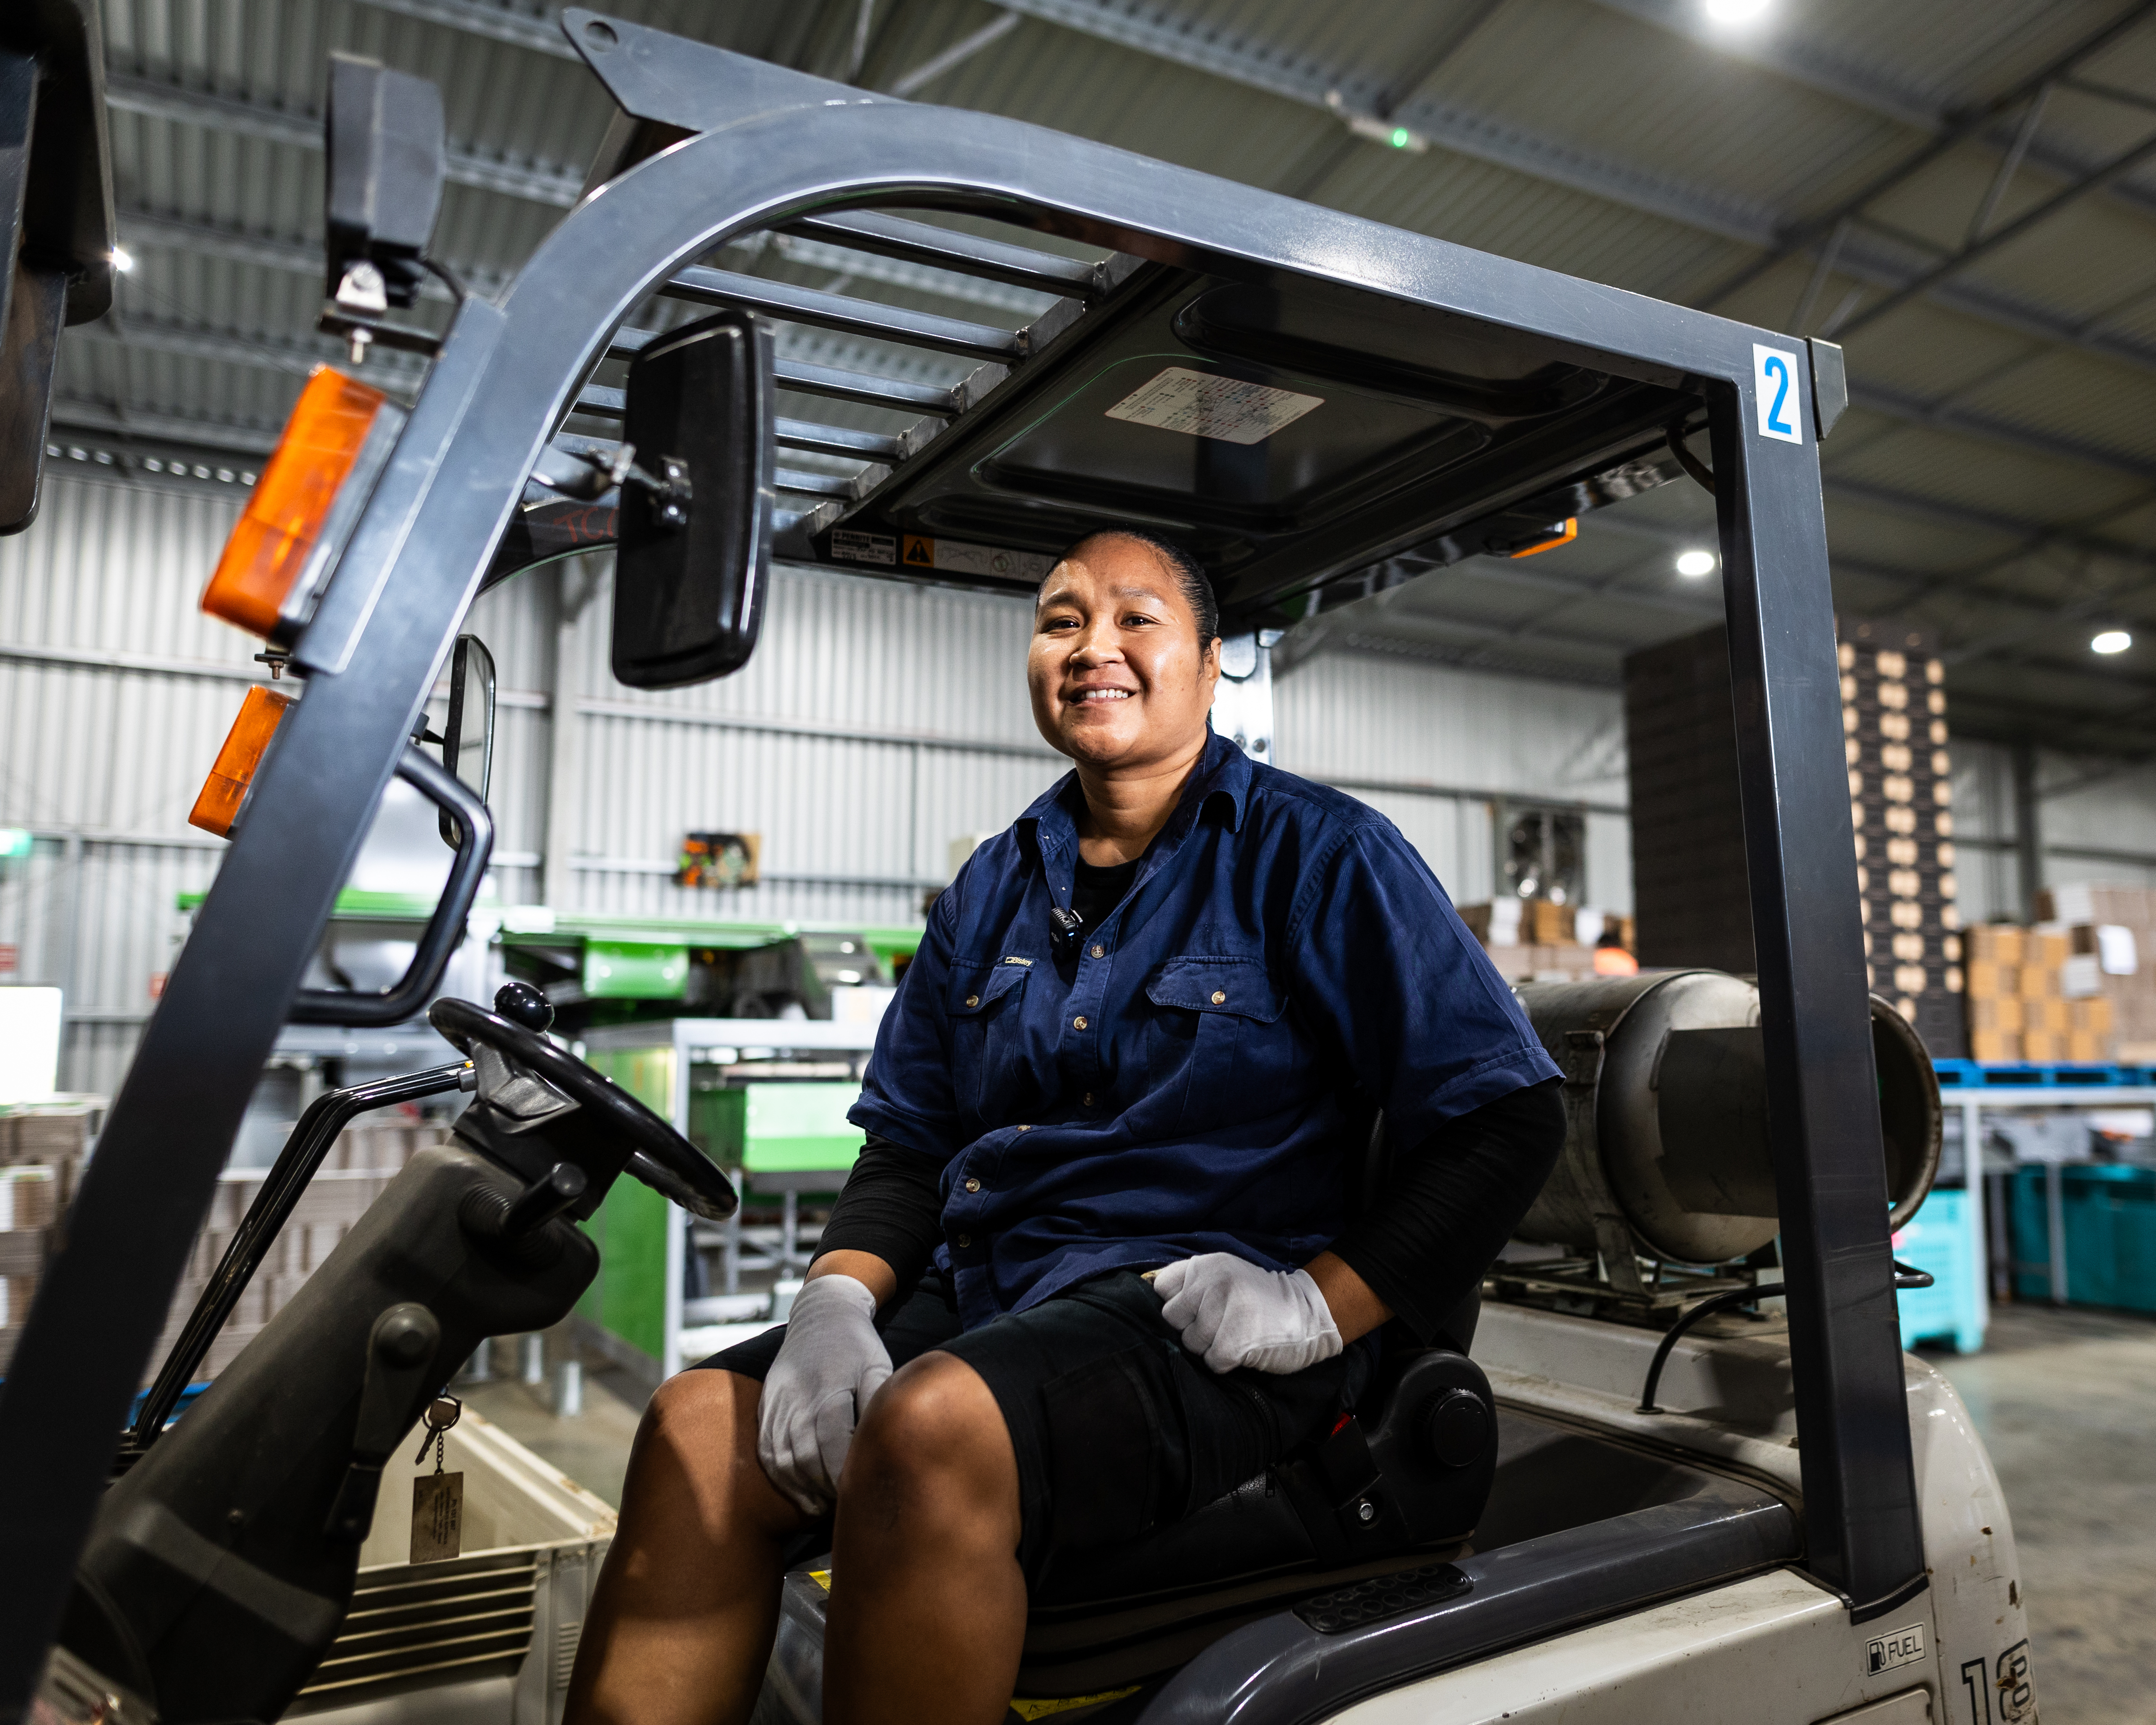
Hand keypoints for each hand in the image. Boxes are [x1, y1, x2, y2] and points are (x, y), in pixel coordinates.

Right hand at [756, 1274, 892, 1513]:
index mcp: (828, 1392)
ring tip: (825, 1504)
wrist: (820, 1315)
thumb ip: (880, 1402)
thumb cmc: (856, 1344)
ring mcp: (776, 1406)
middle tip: (847, 1505)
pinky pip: (766, 1453)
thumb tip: (886, 1441)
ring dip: (803, 1490)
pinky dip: (782, 1477)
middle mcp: (796, 1402)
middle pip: (806, 1462)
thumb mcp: (878, 1365)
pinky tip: (801, 1489)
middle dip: (826, 1489)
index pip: (833, 1449)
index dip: (845, 1478)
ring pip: (783, 1463)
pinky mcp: (765, 1409)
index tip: (861, 1492)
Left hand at [1154, 1253, 1342, 1374]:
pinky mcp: (1234, 1341)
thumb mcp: (1226, 1276)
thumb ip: (1194, 1285)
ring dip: (1210, 1347)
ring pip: (1190, 1343)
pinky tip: (1242, 1350)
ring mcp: (1225, 1310)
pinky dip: (1224, 1363)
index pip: (1162, 1288)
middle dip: (1191, 1328)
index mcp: (1207, 1265)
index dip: (1176, 1304)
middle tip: (1219, 1326)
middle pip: (1172, 1318)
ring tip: (1235, 1335)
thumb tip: (1158, 1306)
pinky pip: (1211, 1361)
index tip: (1196, 1310)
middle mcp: (1213, 1282)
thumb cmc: (1261, 1300)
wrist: (1310, 1315)